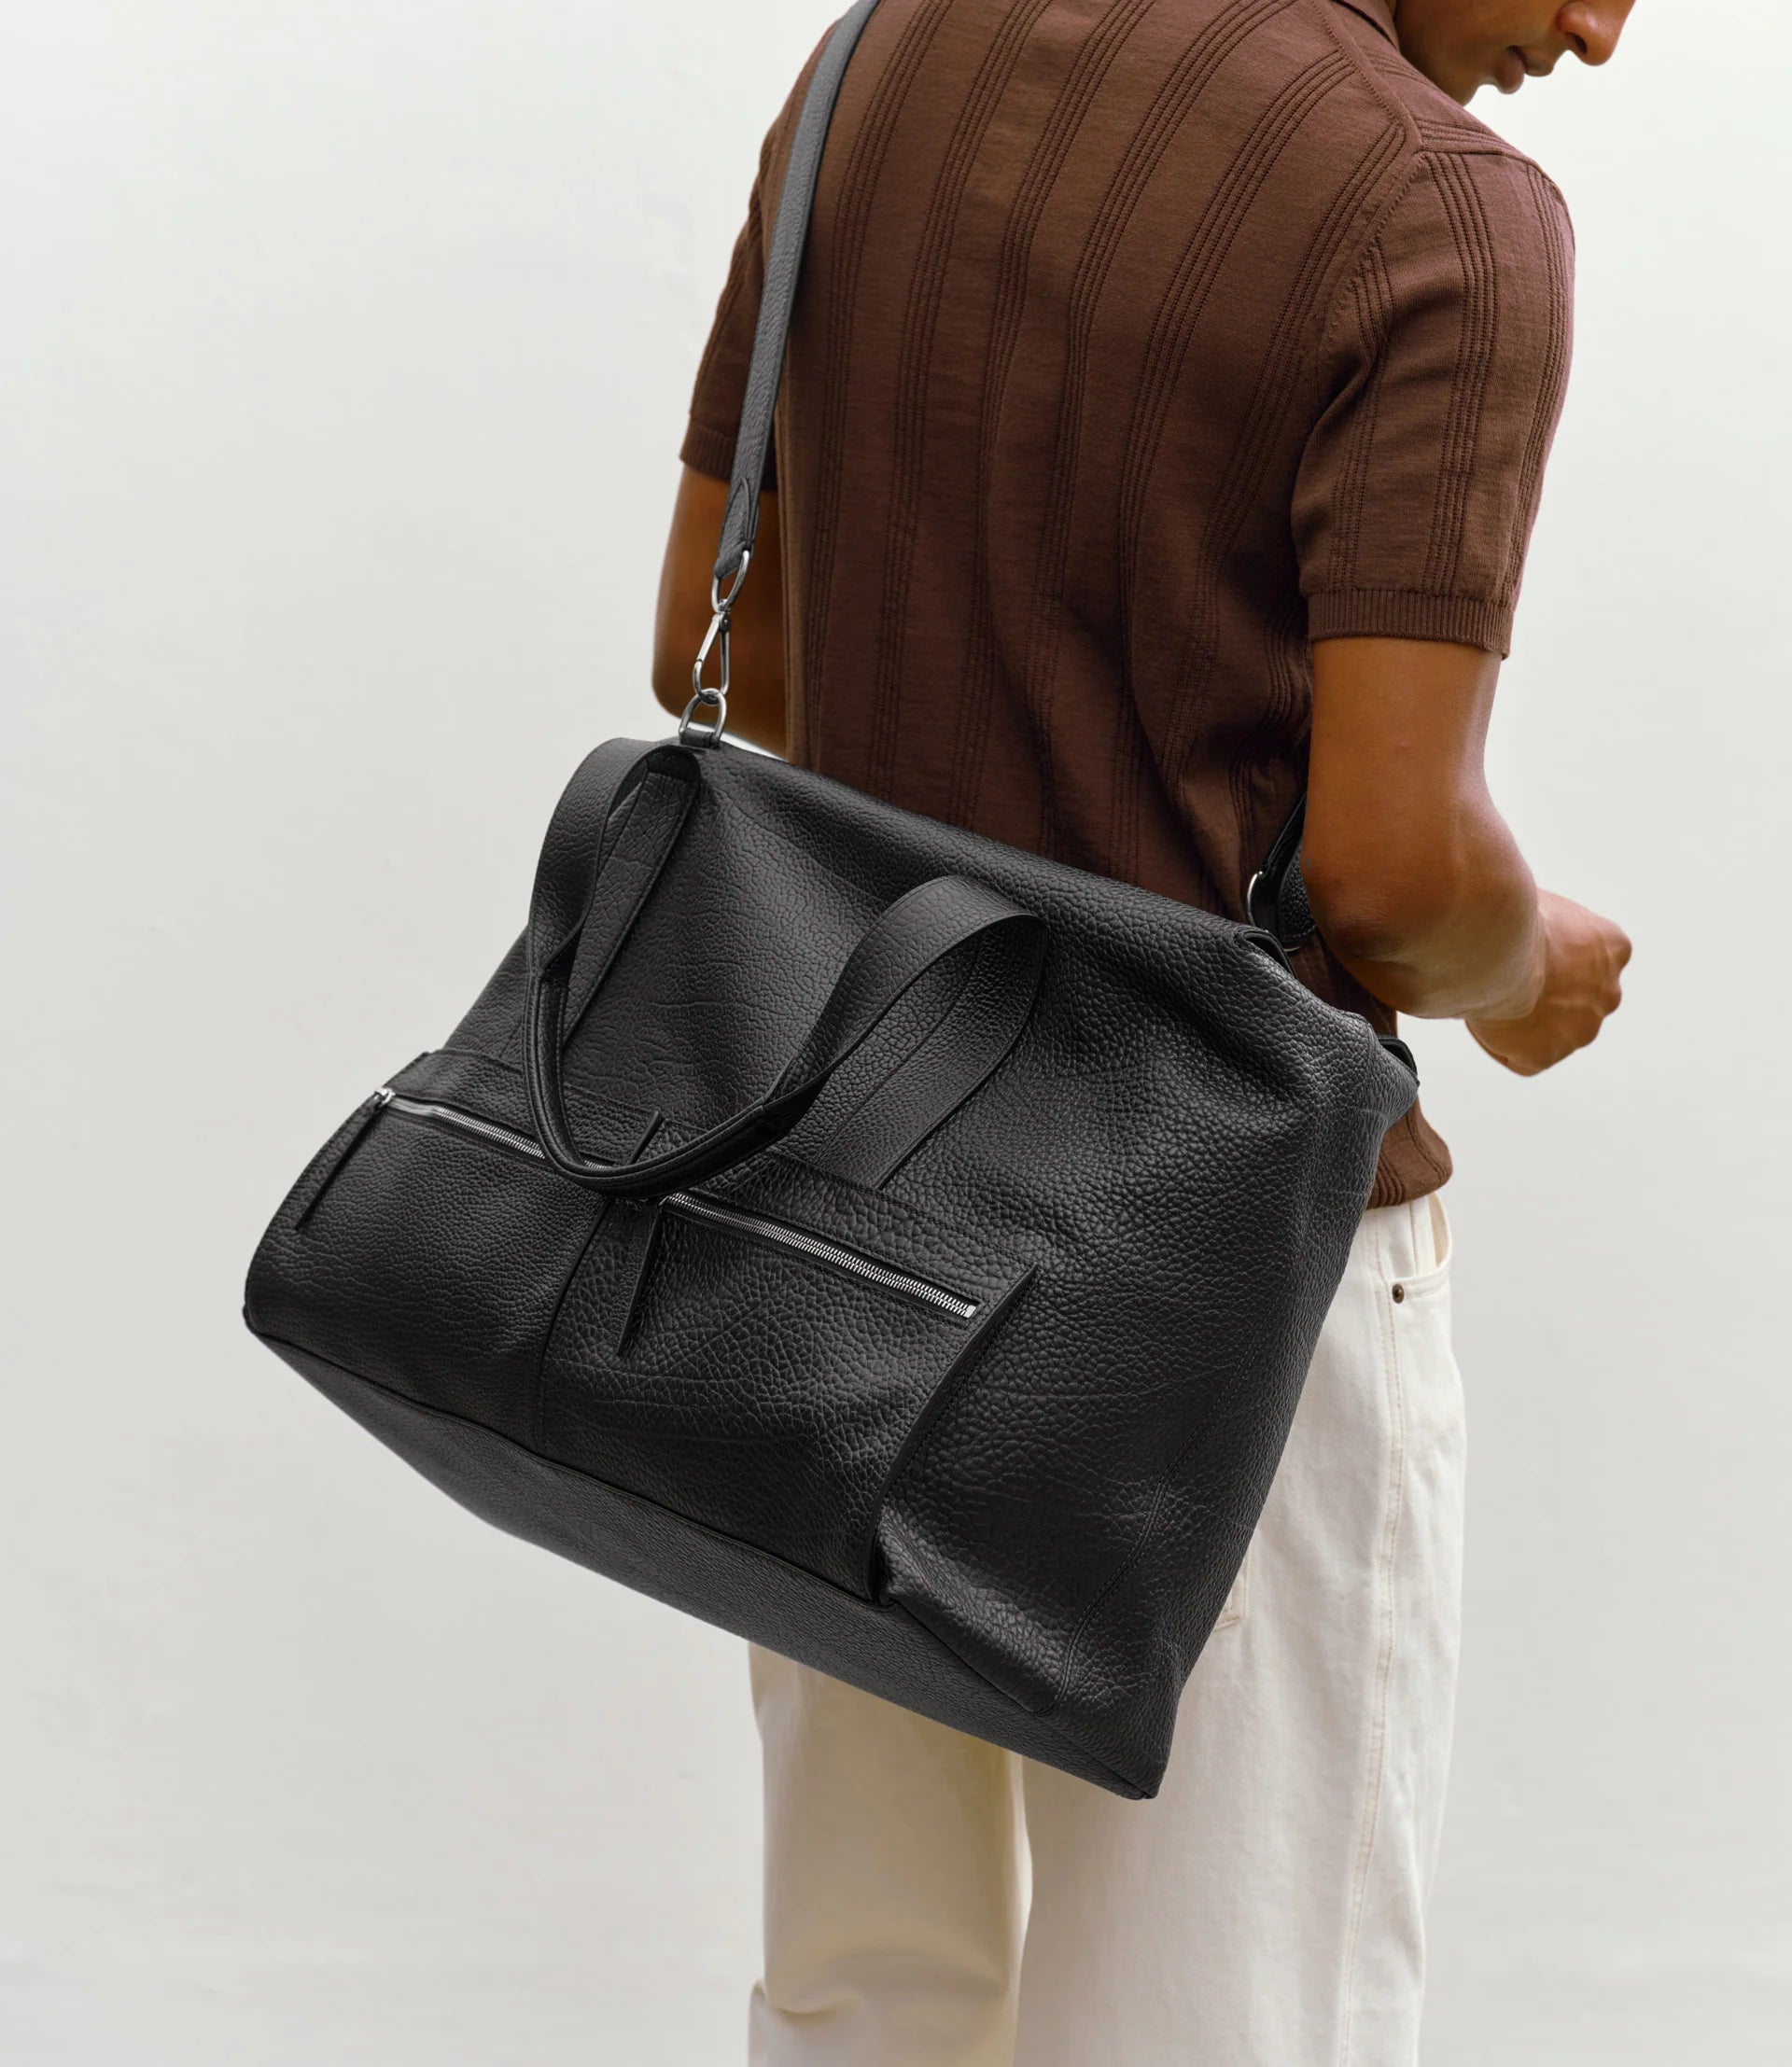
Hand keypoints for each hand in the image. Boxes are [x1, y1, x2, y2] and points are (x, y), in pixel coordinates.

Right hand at [1465, 890, 1630, 1076]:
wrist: (1495, 944)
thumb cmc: (1510, 912)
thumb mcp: (1540, 904)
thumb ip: (1544, 924)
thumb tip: (1514, 920)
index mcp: (1613, 947)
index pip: (1589, 962)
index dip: (1553, 960)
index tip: (1523, 952)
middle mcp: (1608, 993)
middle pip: (1575, 1003)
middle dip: (1546, 997)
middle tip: (1504, 979)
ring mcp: (1581, 1030)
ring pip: (1549, 1034)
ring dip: (1523, 1022)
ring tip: (1488, 996)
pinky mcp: (1545, 1057)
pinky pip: (1520, 1058)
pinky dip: (1500, 1045)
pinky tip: (1482, 1017)